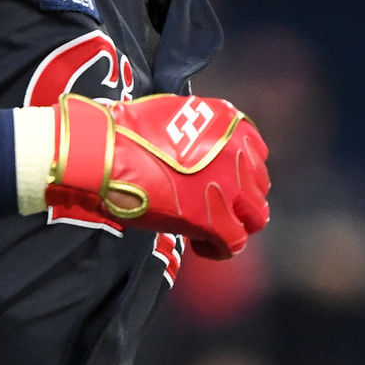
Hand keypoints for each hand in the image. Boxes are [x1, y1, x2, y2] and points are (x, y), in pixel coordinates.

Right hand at [45, 93, 268, 257]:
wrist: (105, 152)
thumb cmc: (123, 132)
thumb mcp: (171, 116)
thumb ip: (195, 133)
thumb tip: (192, 154)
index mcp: (228, 122)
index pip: (255, 152)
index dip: (240, 172)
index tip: (221, 183)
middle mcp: (237, 151)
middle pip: (259, 186)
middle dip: (240, 200)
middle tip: (217, 209)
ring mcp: (229, 186)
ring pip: (254, 217)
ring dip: (235, 224)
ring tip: (210, 231)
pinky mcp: (212, 218)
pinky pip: (233, 242)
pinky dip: (218, 248)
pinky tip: (199, 246)